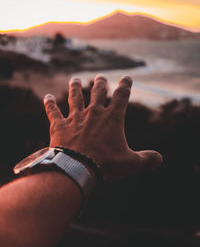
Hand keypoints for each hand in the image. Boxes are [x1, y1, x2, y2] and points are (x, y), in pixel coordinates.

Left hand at [43, 74, 162, 181]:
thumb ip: (148, 159)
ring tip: (74, 79)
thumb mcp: (132, 163)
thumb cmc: (106, 165)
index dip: (126, 86)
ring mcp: (75, 118)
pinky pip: (53, 111)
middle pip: (97, 92)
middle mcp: (94, 113)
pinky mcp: (60, 126)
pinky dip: (49, 104)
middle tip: (100, 77)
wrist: (77, 169)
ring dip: (75, 87)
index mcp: (112, 118)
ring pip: (75, 97)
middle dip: (100, 84)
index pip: (122, 96)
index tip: (127, 78)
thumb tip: (160, 159)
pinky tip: (47, 97)